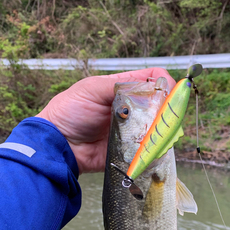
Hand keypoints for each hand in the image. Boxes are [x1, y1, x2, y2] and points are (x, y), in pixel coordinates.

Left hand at [37, 68, 175, 173]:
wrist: (58, 145)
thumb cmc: (70, 111)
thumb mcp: (92, 89)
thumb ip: (120, 85)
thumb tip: (151, 86)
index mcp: (123, 88)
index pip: (153, 79)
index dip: (165, 84)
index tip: (170, 94)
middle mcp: (132, 108)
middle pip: (161, 105)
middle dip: (167, 110)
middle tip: (162, 119)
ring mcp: (133, 130)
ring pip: (159, 128)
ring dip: (161, 131)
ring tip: (155, 135)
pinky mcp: (131, 150)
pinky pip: (149, 149)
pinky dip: (154, 149)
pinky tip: (152, 148)